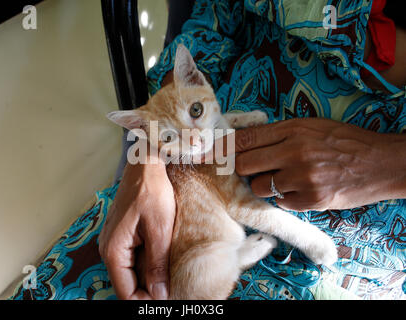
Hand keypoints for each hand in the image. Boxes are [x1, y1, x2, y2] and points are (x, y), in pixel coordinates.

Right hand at [98, 156, 175, 298]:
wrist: (145, 164)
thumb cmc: (152, 190)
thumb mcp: (160, 229)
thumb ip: (157, 264)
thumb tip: (160, 294)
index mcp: (113, 250)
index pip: (125, 291)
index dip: (146, 301)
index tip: (167, 299)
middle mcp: (109, 248)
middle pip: (127, 283)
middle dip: (149, 290)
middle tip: (173, 289)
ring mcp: (115, 241)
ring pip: (131, 272)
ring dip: (149, 278)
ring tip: (171, 277)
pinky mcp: (123, 235)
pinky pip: (133, 258)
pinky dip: (148, 264)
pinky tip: (163, 261)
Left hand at [233, 118, 405, 210]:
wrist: (380, 163)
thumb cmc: (344, 141)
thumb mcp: (311, 126)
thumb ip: (278, 134)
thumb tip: (243, 141)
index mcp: (293, 130)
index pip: (244, 139)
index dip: (219, 148)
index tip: (201, 155)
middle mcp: (294, 152)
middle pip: (244, 165)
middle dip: (242, 168)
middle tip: (253, 167)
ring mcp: (302, 178)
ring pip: (258, 186)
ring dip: (263, 184)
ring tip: (284, 177)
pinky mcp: (310, 200)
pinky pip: (278, 202)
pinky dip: (283, 197)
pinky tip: (299, 188)